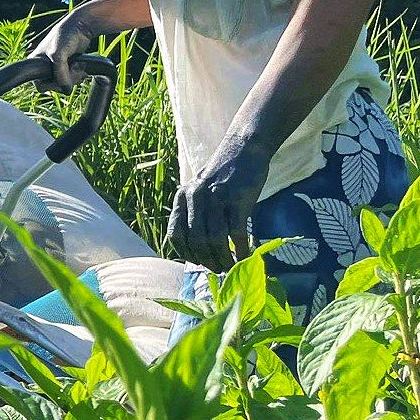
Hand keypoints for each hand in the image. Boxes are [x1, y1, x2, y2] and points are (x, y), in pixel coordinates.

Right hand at [30, 8, 100, 90]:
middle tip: (74, 70)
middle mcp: (44, 66)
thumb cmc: (65, 35)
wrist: (80, 27)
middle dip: (66, 80)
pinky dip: (78, 75)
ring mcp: (56, 67)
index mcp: (35, 63)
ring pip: (64, 83)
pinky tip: (81, 67)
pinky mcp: (67, 66)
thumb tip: (66, 89)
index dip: (52, 85)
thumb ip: (60, 73)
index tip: (62, 78)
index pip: (40, 85)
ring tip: (78, 66)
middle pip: (55, 86)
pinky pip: (71, 79)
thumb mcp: (58, 54)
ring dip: (74, 78)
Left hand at [168, 137, 271, 271]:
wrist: (244, 149)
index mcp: (182, 197)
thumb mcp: (200, 191)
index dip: (186, 253)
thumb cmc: (223, 176)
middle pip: (196, 241)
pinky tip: (244, 256)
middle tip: (218, 270)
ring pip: (215, 240)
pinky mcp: (238, 199)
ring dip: (223, 259)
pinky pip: (236, 233)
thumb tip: (199, 248)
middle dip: (207, 260)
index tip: (198, 262)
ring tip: (230, 267)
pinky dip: (240, 250)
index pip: (175, 234)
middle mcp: (195, 198)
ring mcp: (216, 198)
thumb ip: (196, 214)